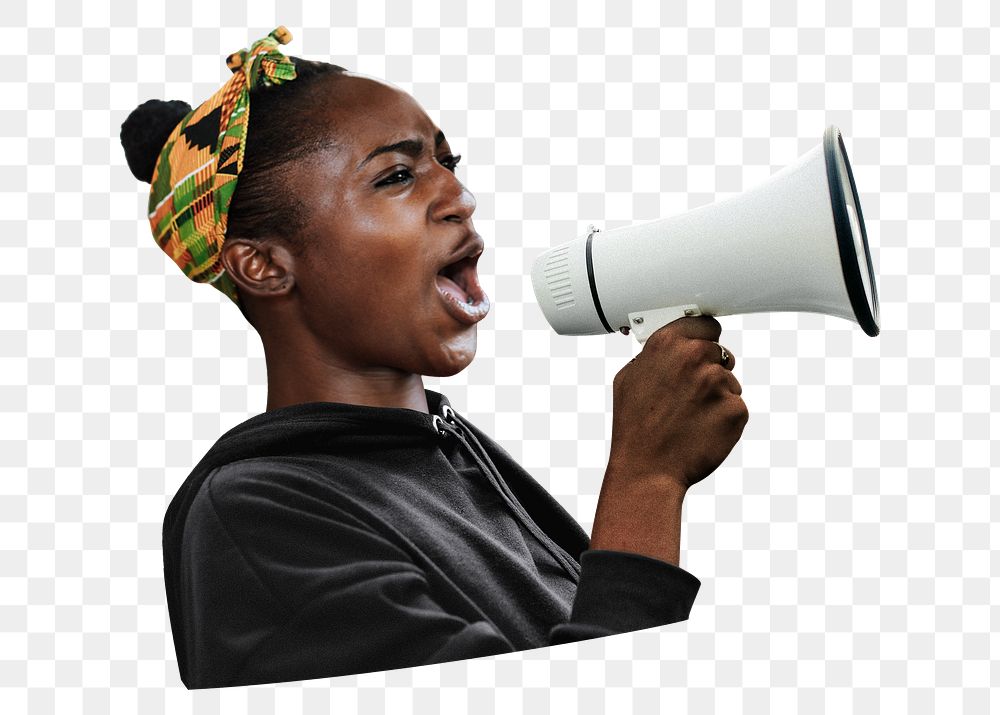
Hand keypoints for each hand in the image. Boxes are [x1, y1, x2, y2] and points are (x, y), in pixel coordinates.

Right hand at [607, 316, 747, 491]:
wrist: (647, 470)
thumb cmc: (634, 428)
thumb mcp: (629, 379)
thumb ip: (653, 355)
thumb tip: (669, 347)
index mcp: (666, 344)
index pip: (703, 323)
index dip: (703, 338)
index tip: (701, 346)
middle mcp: (694, 357)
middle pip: (719, 352)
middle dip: (709, 369)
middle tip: (690, 395)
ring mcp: (717, 383)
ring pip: (729, 381)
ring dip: (716, 396)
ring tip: (690, 418)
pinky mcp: (735, 409)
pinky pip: (736, 406)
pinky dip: (723, 418)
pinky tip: (702, 430)